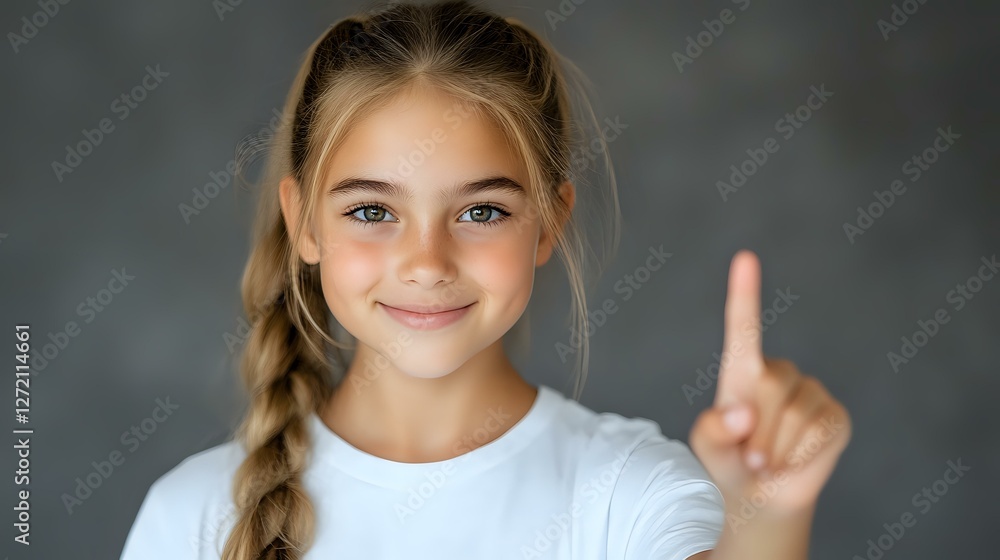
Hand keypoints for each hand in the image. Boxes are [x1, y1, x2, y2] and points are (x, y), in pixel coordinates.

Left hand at [689, 250, 851, 516]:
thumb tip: (742, 412)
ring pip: (794, 415)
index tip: (745, 257)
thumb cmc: (729, 463)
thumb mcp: (707, 448)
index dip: (745, 292)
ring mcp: (811, 391)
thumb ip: (712, 430)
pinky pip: (818, 431)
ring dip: (775, 450)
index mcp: (741, 371)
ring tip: (767, 462)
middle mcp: (778, 373)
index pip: (743, 327)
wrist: (762, 498)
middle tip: (749, 459)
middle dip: (756, 431)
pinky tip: (793, 461)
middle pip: (769, 385)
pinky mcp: (835, 415)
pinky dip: (800, 456)